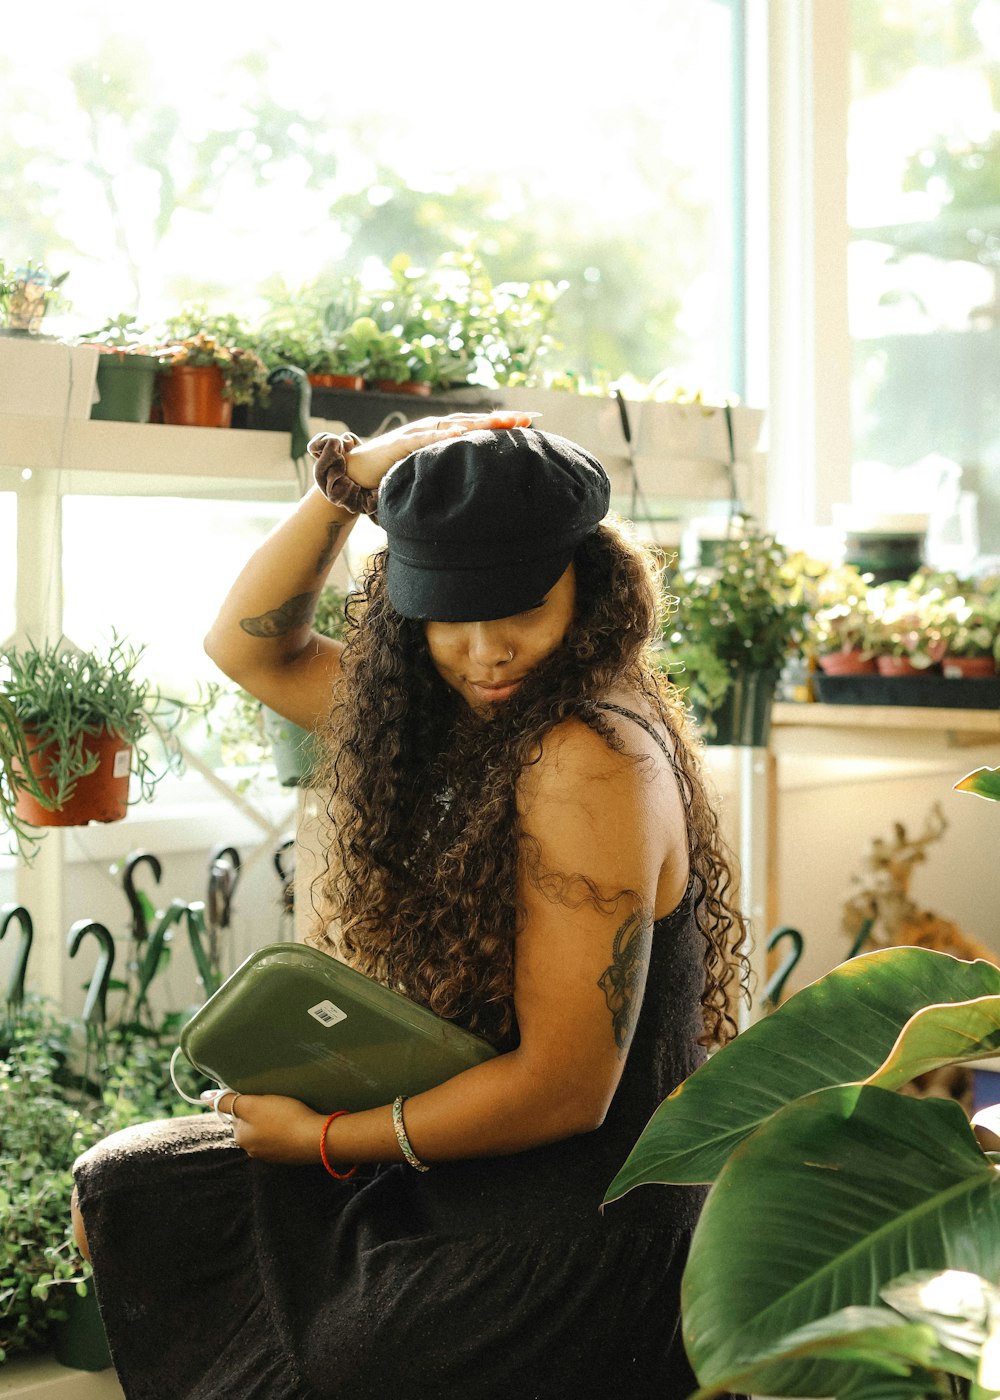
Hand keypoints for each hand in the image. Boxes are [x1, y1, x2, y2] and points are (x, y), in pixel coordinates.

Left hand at [203, 1088, 322, 1163]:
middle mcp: (251, 1150)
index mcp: (240, 1137)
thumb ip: (228, 1101)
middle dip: (258, 1111)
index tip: (259, 1092)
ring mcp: (270, 1155)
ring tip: (287, 1108)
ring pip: (265, 1131)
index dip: (245, 1099)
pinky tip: (294, 1121)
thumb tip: (204, 1099)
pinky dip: (284, 1129)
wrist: (317, 1138)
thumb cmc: (283, 1117)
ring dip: (271, 1120)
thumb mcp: (252, 1104)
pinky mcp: (287, 1155)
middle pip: (249, 1123)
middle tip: (274, 1098)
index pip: (234, 1113)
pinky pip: (280, 1138)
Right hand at [345, 410, 533, 490]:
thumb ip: (450, 468)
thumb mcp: (429, 469)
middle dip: (501, 419)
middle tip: (528, 418)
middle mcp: (434, 427)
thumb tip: (477, 478)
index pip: (478, 426)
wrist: (358, 470)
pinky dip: (444, 435)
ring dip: (480, 423)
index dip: (503, 423)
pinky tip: (461, 434)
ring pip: (455, 425)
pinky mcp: (403, 442)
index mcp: (443, 433)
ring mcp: (419, 432)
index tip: (531, 422)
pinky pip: (427, 439)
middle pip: (473, 421)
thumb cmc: (395, 470)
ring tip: (504, 422)